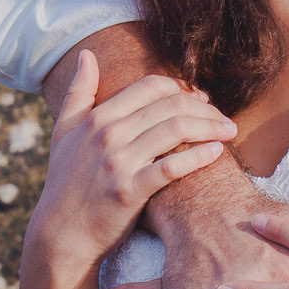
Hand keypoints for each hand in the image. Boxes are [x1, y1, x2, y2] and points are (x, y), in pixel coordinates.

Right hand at [27, 52, 236, 267]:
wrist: (60, 234)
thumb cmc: (65, 184)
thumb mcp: (63, 133)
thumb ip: (78, 92)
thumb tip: (86, 54)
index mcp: (97, 117)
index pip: (150, 87)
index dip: (181, 88)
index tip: (199, 99)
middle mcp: (108, 135)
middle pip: (169, 105)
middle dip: (203, 107)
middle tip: (222, 117)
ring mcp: (118, 163)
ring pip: (174, 130)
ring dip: (209, 127)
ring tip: (229, 131)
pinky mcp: (128, 191)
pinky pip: (171, 167)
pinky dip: (198, 156)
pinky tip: (216, 152)